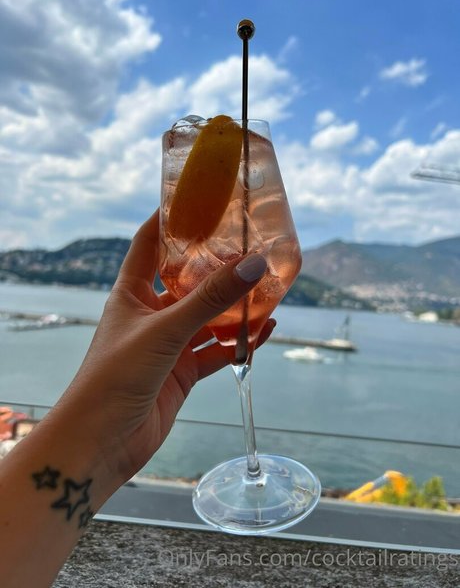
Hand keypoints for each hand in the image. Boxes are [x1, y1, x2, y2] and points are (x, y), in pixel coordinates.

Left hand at [57, 210, 272, 483]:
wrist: (102, 442)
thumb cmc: (116, 376)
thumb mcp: (166, 330)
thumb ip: (210, 300)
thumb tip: (254, 263)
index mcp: (132, 291)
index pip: (151, 242)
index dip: (172, 219)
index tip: (203, 199)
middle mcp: (151, 312)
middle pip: (189, 280)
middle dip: (218, 266)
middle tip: (252, 247)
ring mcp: (169, 343)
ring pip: (208, 317)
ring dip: (235, 307)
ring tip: (269, 287)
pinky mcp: (183, 371)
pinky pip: (217, 350)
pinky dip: (240, 342)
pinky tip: (266, 330)